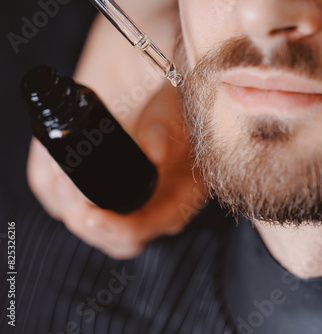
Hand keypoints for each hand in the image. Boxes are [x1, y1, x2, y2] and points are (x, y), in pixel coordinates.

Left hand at [27, 82, 206, 258]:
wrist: (147, 79)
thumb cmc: (170, 97)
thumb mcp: (178, 106)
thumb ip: (170, 125)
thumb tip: (155, 150)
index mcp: (180, 194)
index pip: (151, 226)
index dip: (121, 229)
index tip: (94, 218)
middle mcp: (150, 203)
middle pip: (114, 238)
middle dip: (85, 221)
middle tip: (66, 189)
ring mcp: (120, 198)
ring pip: (86, 224)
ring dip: (65, 204)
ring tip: (59, 176)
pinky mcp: (91, 186)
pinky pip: (64, 202)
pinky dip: (51, 187)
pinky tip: (49, 160)